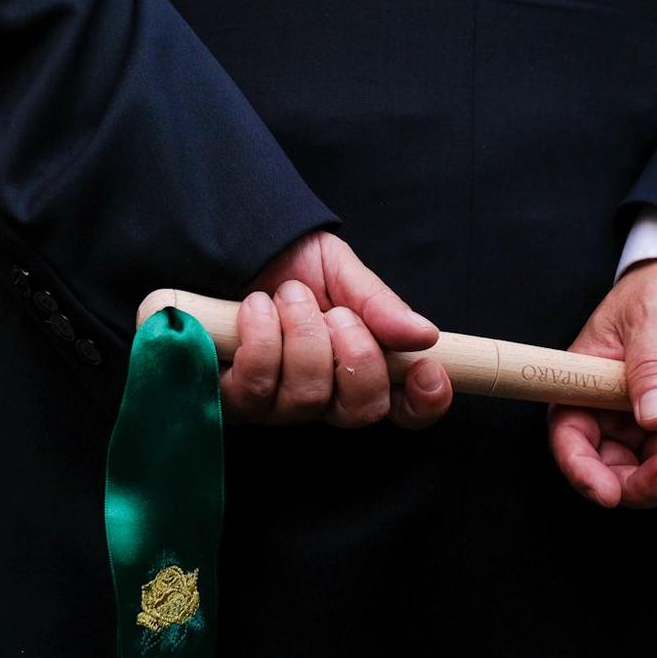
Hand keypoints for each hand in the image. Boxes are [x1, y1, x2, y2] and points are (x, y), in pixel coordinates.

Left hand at [224, 231, 446, 427]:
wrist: (229, 245)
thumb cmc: (288, 264)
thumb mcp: (340, 271)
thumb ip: (379, 304)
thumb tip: (424, 335)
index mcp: (358, 367)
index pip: (405, 407)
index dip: (425, 401)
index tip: (427, 368)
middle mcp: (322, 396)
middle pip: (361, 411)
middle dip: (356, 353)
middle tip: (336, 312)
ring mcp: (276, 405)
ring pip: (308, 398)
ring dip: (303, 335)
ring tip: (288, 296)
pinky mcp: (230, 400)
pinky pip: (256, 387)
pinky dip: (262, 337)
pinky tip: (256, 308)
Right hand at [547, 260, 656, 508]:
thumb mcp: (653, 316)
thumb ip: (651, 365)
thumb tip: (654, 416)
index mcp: (585, 387)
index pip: (571, 442)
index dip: (584, 474)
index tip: (609, 492)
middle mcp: (613, 414)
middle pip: (621, 473)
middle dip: (653, 476)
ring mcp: (653, 422)